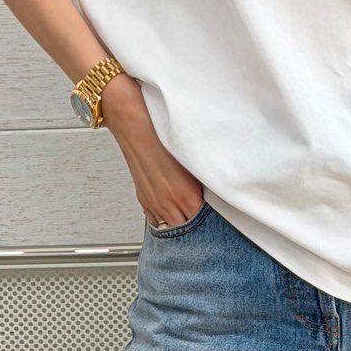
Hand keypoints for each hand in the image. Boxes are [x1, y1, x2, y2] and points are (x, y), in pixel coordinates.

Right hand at [99, 73, 205, 228]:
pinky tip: (173, 211)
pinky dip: (166, 219)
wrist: (132, 123)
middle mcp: (167, 204)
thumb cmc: (159, 134)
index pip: (204, 222)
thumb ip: (204, 180)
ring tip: (189, 214)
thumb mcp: (192, 159)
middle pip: (187, 228)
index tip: (218, 215)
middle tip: (206, 216)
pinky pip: (157, 220)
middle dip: (196, 224)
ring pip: (172, 227)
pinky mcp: (143, 200)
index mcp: (184, 195)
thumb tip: (215, 189)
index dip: (212, 220)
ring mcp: (153, 204)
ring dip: (181, 222)